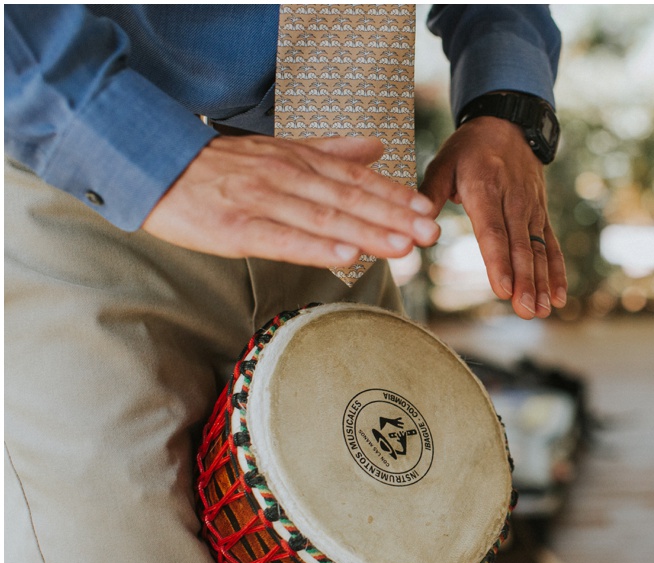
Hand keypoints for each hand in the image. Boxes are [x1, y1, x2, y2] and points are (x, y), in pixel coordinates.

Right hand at [143, 134, 440, 266]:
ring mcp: (261, 201)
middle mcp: (285, 177)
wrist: (154, 167)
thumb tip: (377, 147)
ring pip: (323, 218)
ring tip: (402, 246)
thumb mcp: (278, 149)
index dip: (394, 196)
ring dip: (366, 232)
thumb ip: (330, 151)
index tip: (427, 211)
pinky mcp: (236, 228)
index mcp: (298, 160)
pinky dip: (316, 246)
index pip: (356, 179)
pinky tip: (346, 255)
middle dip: (393, 217)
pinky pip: (282, 238)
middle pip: (348, 199)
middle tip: (430, 233)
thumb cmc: (220, 167)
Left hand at [420, 116, 567, 318]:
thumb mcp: (443, 163)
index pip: (492, 231)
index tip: (503, 289)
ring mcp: (530, 209)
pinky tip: (558, 297)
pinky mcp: (540, 215)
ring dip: (542, 282)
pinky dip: (556, 271)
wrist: (507, 124)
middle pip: (520, 246)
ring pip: (539, 250)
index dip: (498, 261)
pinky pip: (551, 245)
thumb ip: (430, 195)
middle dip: (525, 281)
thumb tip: (418, 227)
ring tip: (543, 311)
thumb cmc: (468, 149)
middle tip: (525, 310)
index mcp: (484, 188)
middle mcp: (513, 200)